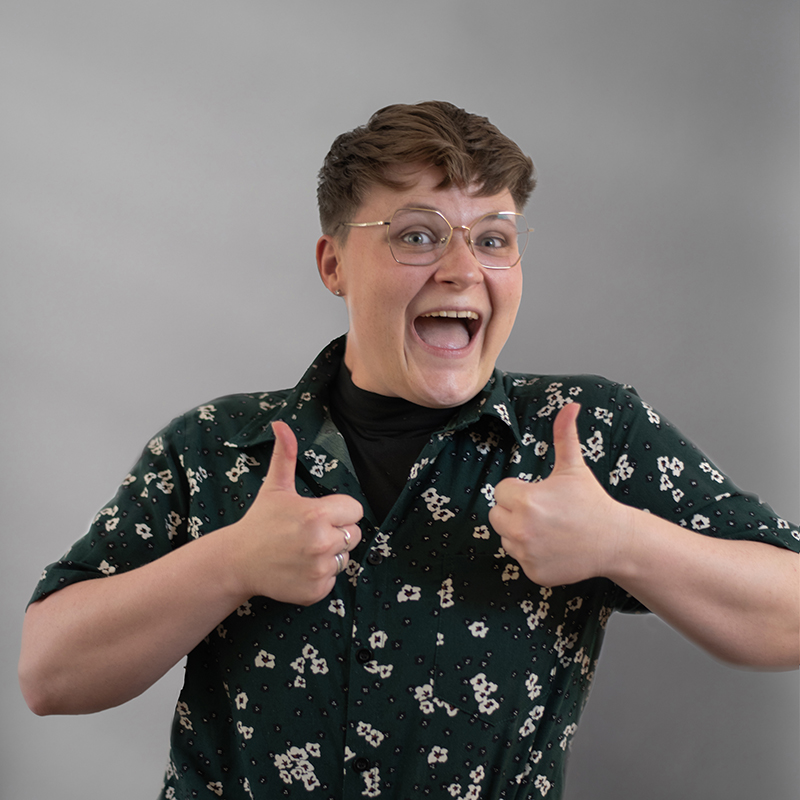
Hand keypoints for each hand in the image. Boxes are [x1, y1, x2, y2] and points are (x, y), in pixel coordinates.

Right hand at [225, 420, 362, 604]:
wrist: (238, 562)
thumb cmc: (260, 522)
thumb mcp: (275, 487)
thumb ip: (285, 455)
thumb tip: (281, 424)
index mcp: (317, 515)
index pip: (355, 511)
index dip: (339, 511)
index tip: (318, 514)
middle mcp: (321, 542)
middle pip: (354, 534)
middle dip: (336, 532)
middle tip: (307, 533)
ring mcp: (319, 569)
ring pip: (344, 557)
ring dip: (329, 554)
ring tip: (303, 550)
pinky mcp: (316, 590)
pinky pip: (334, 579)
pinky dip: (320, 576)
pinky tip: (299, 568)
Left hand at [489, 403, 628, 586]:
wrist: (614, 541)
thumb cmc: (591, 502)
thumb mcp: (574, 467)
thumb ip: (565, 435)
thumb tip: (571, 405)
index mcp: (526, 501)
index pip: (500, 492)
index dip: (520, 491)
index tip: (542, 495)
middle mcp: (522, 529)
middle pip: (496, 515)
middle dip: (515, 511)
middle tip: (544, 512)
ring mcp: (527, 553)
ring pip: (505, 537)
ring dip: (520, 533)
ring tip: (549, 529)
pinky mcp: (533, 572)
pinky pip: (518, 558)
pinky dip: (531, 554)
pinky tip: (553, 547)